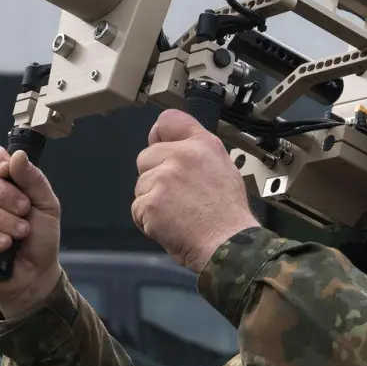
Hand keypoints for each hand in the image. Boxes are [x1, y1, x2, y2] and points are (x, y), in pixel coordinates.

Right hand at [0, 146, 62, 318]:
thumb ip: (33, 180)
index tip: (7, 170)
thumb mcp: (47, 206)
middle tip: (25, 212)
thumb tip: (17, 156)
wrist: (36, 275)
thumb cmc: (39, 239)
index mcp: (0, 184)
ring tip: (19, 233)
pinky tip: (3, 245)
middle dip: (7, 196)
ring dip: (3, 220)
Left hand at [132, 109, 258, 272]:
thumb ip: (198, 152)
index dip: (159, 135)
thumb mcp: (224, 168)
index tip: (159, 144)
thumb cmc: (228, 215)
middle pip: (145, 157)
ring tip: (178, 213)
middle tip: (178, 197)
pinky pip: (137, 208)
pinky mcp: (151, 202)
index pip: (168, 120)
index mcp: (202, 145)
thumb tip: (174, 147)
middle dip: (154, 177)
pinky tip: (170, 225)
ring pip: (140, 185)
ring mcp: (164, 178)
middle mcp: (182, 155)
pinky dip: (148, 220)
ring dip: (152, 201)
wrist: (228, 245)